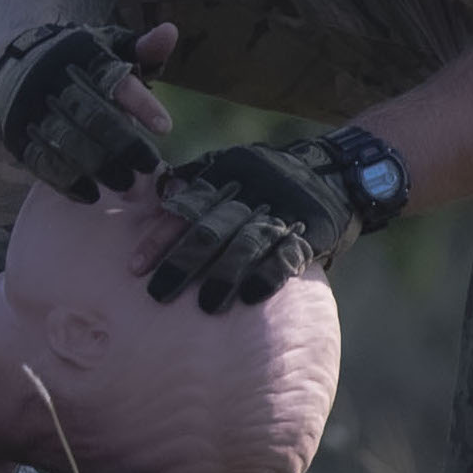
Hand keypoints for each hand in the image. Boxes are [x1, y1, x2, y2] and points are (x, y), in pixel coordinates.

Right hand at [0, 20, 176, 201]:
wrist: (15, 53)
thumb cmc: (78, 57)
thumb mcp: (109, 45)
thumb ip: (142, 48)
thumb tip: (171, 32)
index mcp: (82, 55)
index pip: (114, 79)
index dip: (140, 104)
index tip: (165, 128)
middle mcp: (53, 78)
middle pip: (92, 115)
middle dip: (123, 144)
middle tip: (149, 166)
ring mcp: (31, 106)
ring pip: (67, 141)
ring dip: (98, 166)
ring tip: (125, 184)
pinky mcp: (16, 131)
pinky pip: (40, 160)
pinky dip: (66, 180)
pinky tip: (89, 193)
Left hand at [138, 139, 363, 311]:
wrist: (337, 174)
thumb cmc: (270, 179)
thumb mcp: (234, 168)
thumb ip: (198, 181)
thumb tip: (157, 193)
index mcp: (227, 175)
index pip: (185, 206)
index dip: (160, 237)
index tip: (136, 268)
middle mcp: (251, 192)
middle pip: (211, 228)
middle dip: (183, 262)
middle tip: (159, 293)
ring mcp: (282, 211)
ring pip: (246, 243)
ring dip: (224, 275)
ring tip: (206, 304)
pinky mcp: (311, 232)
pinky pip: (288, 254)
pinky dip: (269, 274)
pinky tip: (251, 295)